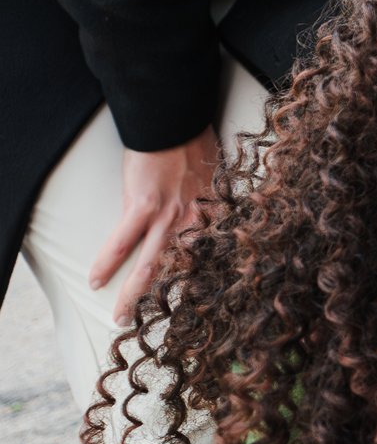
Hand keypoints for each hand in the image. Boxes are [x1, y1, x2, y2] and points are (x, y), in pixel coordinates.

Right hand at [89, 129, 222, 321]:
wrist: (175, 119)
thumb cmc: (193, 141)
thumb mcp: (214, 177)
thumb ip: (210, 201)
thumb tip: (210, 216)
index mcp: (211, 215)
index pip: (208, 260)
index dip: (203, 286)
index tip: (198, 306)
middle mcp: (193, 220)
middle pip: (178, 271)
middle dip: (165, 301)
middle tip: (153, 324)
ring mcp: (168, 214)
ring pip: (151, 265)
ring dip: (134, 294)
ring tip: (122, 316)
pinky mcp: (143, 204)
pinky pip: (123, 240)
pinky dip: (108, 262)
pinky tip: (96, 279)